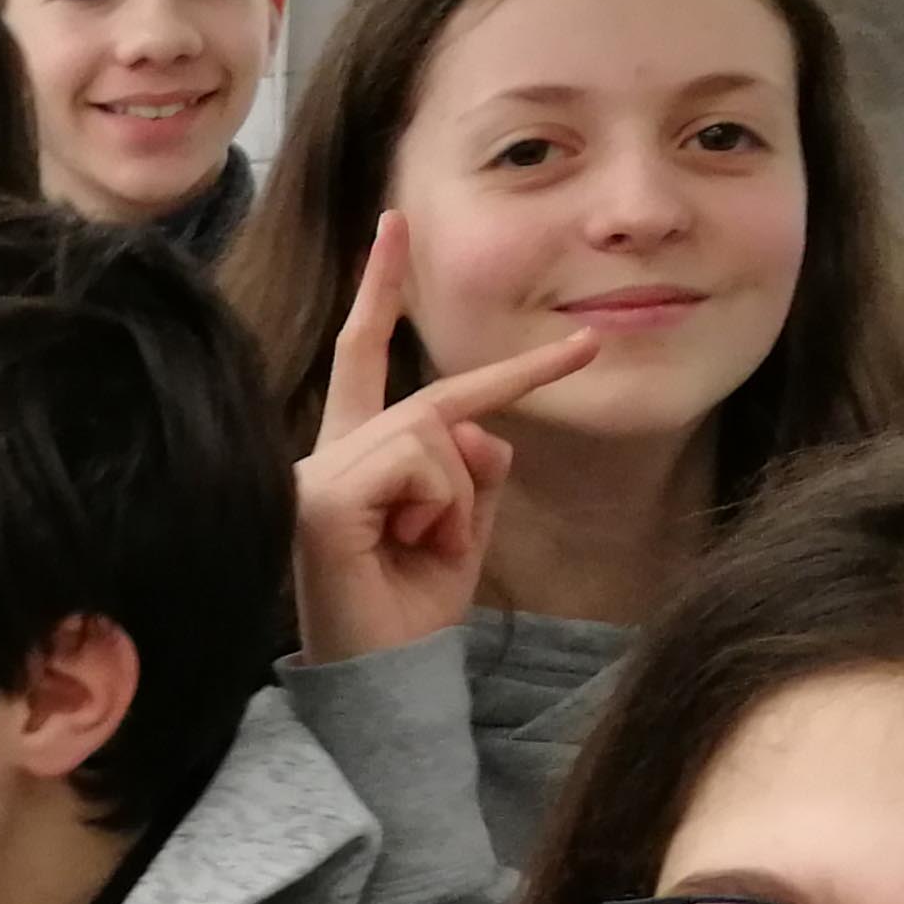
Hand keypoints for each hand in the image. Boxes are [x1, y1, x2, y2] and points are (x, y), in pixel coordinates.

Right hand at [292, 213, 604, 663]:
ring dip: (459, 497)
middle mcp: (326, 455)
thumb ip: (475, 471)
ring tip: (424, 547)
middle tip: (587, 348)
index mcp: (354, 457)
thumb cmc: (410, 613)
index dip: (380, 291)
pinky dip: (438, 508)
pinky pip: (417, 464)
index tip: (394, 224)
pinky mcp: (321, 498)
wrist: (381, 680)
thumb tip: (481, 430)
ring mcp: (316, 474)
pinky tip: (403, 546)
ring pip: (434, 432)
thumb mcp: (463, 530)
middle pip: (432, 396)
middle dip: (517, 377)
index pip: (367, 357)